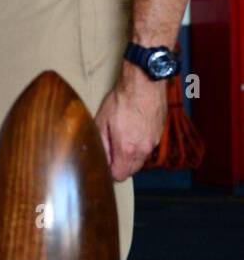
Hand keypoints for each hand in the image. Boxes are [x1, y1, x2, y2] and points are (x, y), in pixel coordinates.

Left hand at [93, 66, 167, 181]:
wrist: (144, 84)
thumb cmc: (122, 100)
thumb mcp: (102, 120)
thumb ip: (100, 142)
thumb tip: (98, 156)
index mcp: (127, 149)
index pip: (119, 175)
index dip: (109, 171)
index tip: (104, 162)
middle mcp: (144, 150)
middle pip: (131, 170)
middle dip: (120, 165)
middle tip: (110, 150)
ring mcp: (154, 143)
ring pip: (140, 159)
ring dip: (130, 155)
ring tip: (120, 138)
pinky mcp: (159, 135)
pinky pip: (148, 148)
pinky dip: (139, 145)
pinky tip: (132, 131)